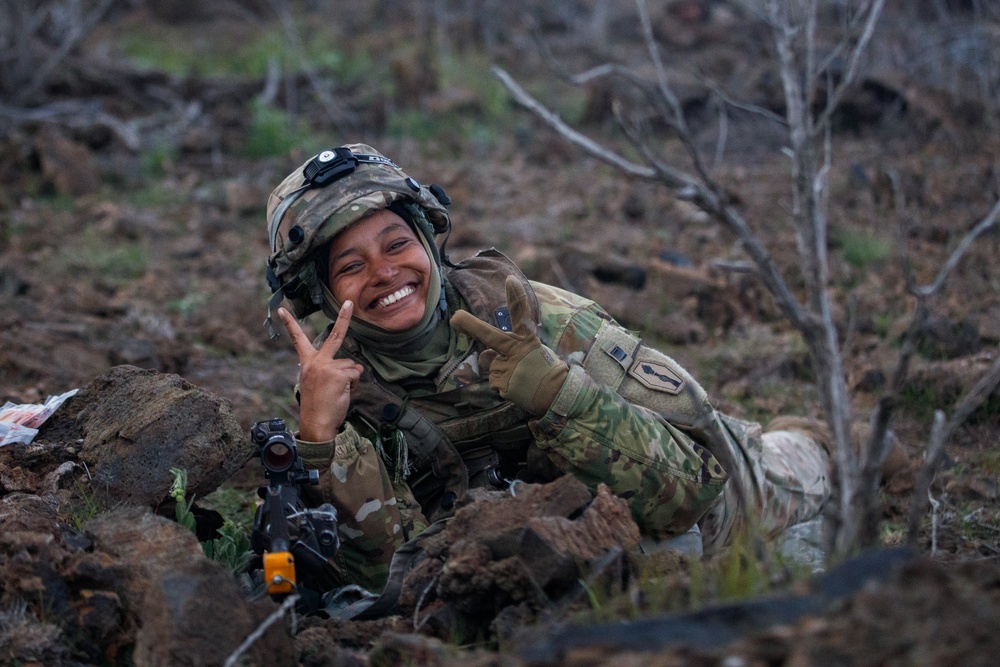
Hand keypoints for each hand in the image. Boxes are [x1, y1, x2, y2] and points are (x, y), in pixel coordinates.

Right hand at [278, 303, 363, 441]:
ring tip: (337, 392)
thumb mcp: (317, 382)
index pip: (297, 339)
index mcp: (307, 362)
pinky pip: (356, 375)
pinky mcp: (339, 375)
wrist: (316, 423)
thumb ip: (330, 369)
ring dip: (350, 379)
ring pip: (351, 366)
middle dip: (344, 317)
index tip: (281, 309)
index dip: (289, 323)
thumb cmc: (317, 405)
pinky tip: (343, 394)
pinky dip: (355, 385)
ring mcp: (328, 367)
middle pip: (335, 336)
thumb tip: (355, 368)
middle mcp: (316, 361)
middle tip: (349, 302)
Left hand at [450, 276, 567, 415]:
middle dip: (471, 326)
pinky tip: (517, 388)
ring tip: (520, 378)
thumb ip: (505, 350)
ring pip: (491, 365)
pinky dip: (503, 385)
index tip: (509, 279)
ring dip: (501, 371)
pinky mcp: (505, 384)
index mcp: (528, 340)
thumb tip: (483, 355)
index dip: (516, 296)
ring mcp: (511, 368)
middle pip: (491, 336)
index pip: (521, 314)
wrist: (558, 395)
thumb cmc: (542, 370)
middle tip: (455, 318)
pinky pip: (495, 382)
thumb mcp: (529, 354)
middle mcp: (518, 351)